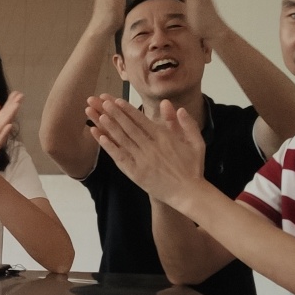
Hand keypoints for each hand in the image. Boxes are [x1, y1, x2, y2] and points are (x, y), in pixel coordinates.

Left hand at [0, 94, 22, 181]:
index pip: (3, 113)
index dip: (9, 103)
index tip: (18, 93)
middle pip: (5, 117)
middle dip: (12, 106)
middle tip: (21, 95)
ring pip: (3, 126)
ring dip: (9, 116)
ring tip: (16, 106)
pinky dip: (3, 134)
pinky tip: (8, 126)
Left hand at [86, 95, 205, 205]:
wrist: (188, 193)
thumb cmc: (193, 167)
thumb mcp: (196, 142)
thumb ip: (186, 123)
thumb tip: (176, 107)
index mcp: (164, 138)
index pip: (142, 120)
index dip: (128, 110)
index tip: (117, 101)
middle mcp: (151, 147)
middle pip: (129, 127)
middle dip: (115, 113)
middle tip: (103, 102)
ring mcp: (142, 160)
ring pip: (123, 140)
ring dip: (110, 127)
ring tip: (98, 115)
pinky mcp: (136, 173)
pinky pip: (120, 157)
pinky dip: (110, 147)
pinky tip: (101, 137)